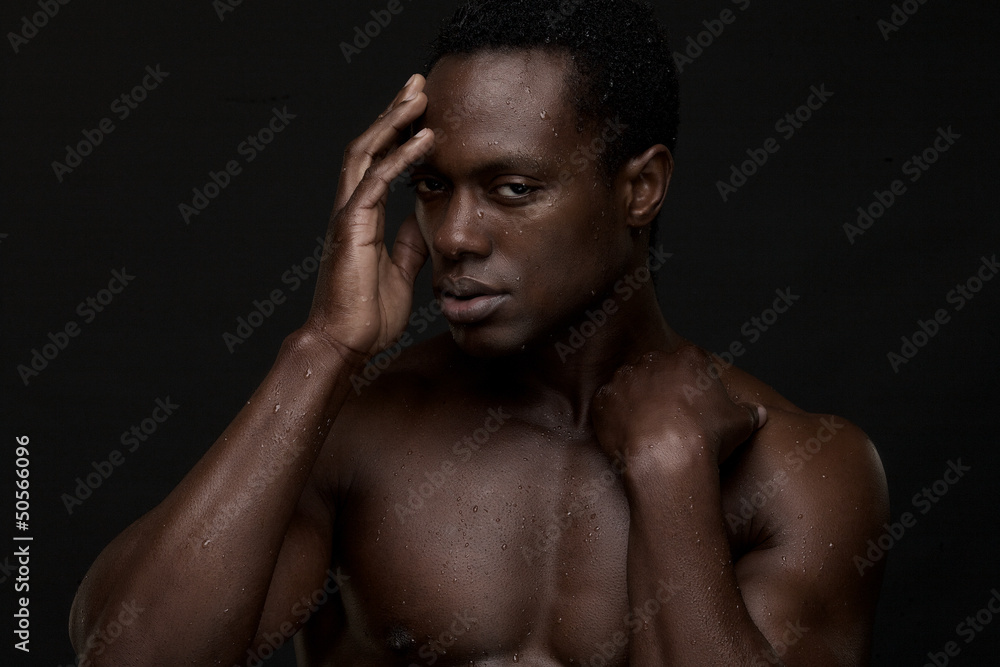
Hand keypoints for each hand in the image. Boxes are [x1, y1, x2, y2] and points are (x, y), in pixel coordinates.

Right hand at [304, 74, 434, 358]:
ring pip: (366, 153)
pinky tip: (424, 139)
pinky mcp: (351, 228)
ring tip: (419, 95)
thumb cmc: (367, 314)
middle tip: (417, 83)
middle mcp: (350, 209)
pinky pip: (376, 182)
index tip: (420, 110)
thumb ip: (408, 241)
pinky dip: (400, 157)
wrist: (346, 344)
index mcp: (361, 217)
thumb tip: (422, 218)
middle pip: (369, 145)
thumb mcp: (400, 271)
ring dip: (394, 121)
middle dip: (393, 112)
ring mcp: (347, 216)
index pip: (378, 162)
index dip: (396, 133)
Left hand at [590, 346, 766, 467]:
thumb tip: (760, 413)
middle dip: (659, 388)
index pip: (688, 363)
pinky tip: (625, 435)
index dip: (690, 385)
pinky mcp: (603, 400)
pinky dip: (613, 417)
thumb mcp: (740, 423)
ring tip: (645, 428)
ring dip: (634, 401)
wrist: (669, 459)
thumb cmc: (706, 437)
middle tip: (667, 417)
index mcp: (688, 358)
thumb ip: (749, 413)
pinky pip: (606, 405)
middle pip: (655, 369)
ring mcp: (624, 378)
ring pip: (628, 384)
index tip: (691, 405)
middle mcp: (653, 360)